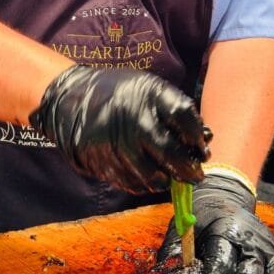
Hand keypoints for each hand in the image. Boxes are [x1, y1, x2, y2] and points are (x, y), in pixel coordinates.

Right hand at [30, 65, 210, 193]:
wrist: (69, 96)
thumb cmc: (117, 93)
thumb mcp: (146, 88)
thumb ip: (172, 110)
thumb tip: (204, 139)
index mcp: (149, 93)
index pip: (184, 116)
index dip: (196, 136)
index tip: (201, 147)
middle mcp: (133, 117)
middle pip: (169, 151)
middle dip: (187, 168)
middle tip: (196, 175)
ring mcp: (115, 140)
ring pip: (149, 174)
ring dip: (164, 181)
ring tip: (169, 179)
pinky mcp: (100, 159)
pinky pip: (129, 181)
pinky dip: (142, 185)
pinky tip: (147, 179)